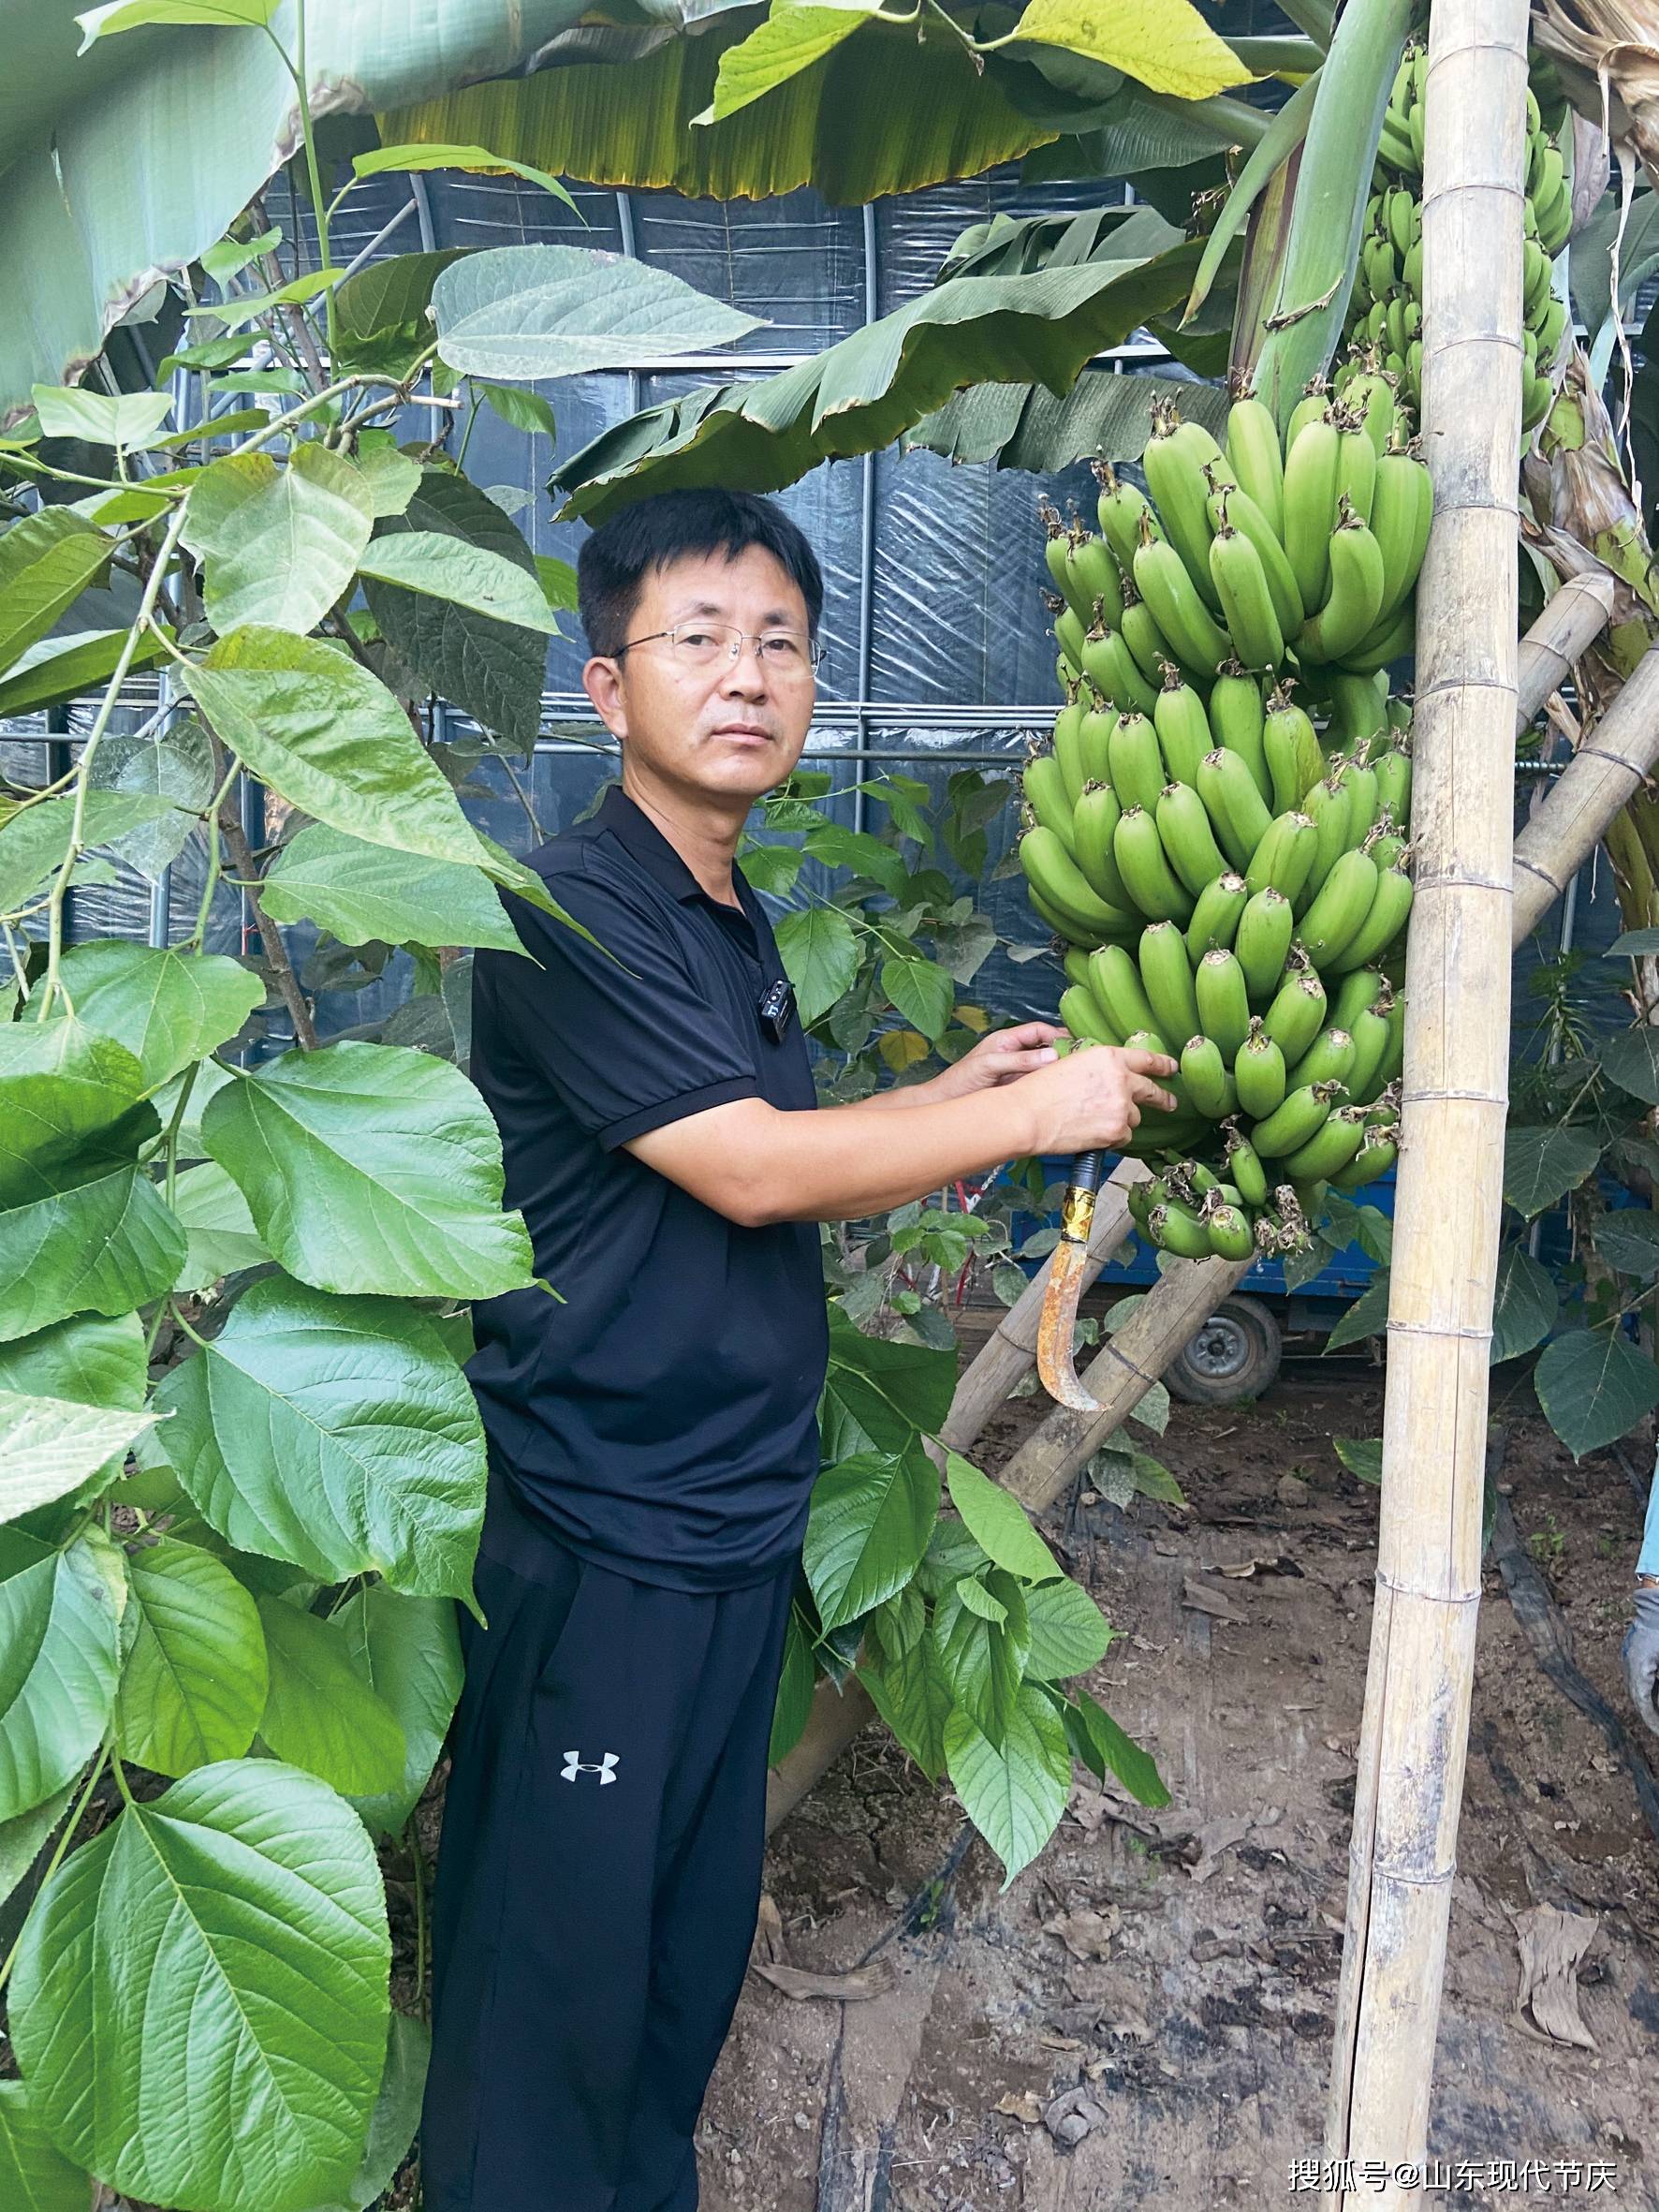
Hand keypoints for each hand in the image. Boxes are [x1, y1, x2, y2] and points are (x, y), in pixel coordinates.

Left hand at [928, 1020, 1065, 1101]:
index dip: (1057, 1035)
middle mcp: (1014, 1053)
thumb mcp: (990, 1065)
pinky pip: (1039, 1082)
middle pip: (1045, 1047)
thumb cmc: (960, 1081)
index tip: (1074, 1045)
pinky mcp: (1017, 1087)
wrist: (945, 1103)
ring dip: (1058, 1069)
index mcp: (1006, 1040)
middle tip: (1081, 1060)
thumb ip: (1019, 1060)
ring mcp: (1017, 1071)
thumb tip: (1052, 1056)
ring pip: (1044, 1065)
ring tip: (1075, 1074)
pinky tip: (1060, 1089)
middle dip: (1062, 1051)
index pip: (1039, 1031)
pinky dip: (1050, 1083)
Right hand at [1016, 1043, 1180, 1155]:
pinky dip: (1111, 1138)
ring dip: (1121, 1120)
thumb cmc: (1039, 1091)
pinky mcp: (1116, 1131)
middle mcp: (1121, 1080)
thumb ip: (1099, 1069)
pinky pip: (1123, 1137)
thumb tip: (1112, 1078)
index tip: (1171, 1068)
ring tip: (1094, 1122)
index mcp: (1109, 1057)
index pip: (1147, 1059)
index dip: (1163, 1065)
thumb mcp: (1072, 1064)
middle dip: (1163, 1098)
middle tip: (1169, 1102)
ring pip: (1134, 1117)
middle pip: (1151, 1090)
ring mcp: (1121, 1107)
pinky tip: (1090, 1133)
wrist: (1026, 1116)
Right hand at [1623, 1585, 1658, 1738]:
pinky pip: (1637, 1674)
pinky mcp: (1632, 1649)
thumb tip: (1656, 1702)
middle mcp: (1629, 1662)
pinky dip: (1647, 1687)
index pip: (1642, 1702)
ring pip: (1636, 1685)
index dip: (1651, 1721)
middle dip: (1649, 1713)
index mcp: (1638, 1666)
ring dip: (1647, 1700)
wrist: (1658, 1603)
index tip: (1658, 1733)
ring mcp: (1628, 1654)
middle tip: (1657, 1726)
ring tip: (1656, 1712)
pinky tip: (1656, 1691)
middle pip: (1636, 1695)